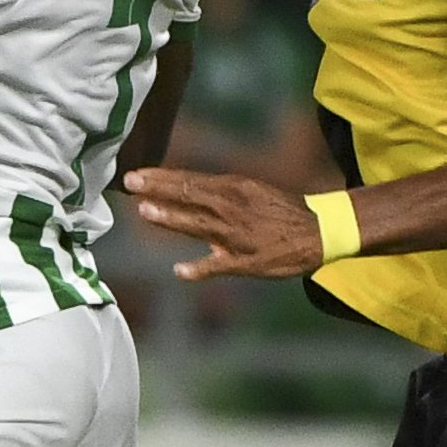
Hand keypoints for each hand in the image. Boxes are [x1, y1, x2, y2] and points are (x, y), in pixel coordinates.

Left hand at [124, 168, 322, 280]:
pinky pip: (219, 265)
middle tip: (130, 182)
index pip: (190, 181)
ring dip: (172, 218)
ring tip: (145, 211)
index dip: (161, 178)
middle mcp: (232, 207)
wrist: (317, 231)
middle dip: (158, 189)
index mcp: (233, 188)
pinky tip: (179, 271)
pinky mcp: (246, 261)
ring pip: (198, 224)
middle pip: (189, 196)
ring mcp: (237, 235)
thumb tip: (188, 197)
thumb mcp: (250, 191)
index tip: (136, 174)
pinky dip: (199, 269)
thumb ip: (218, 196)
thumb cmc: (279, 211)